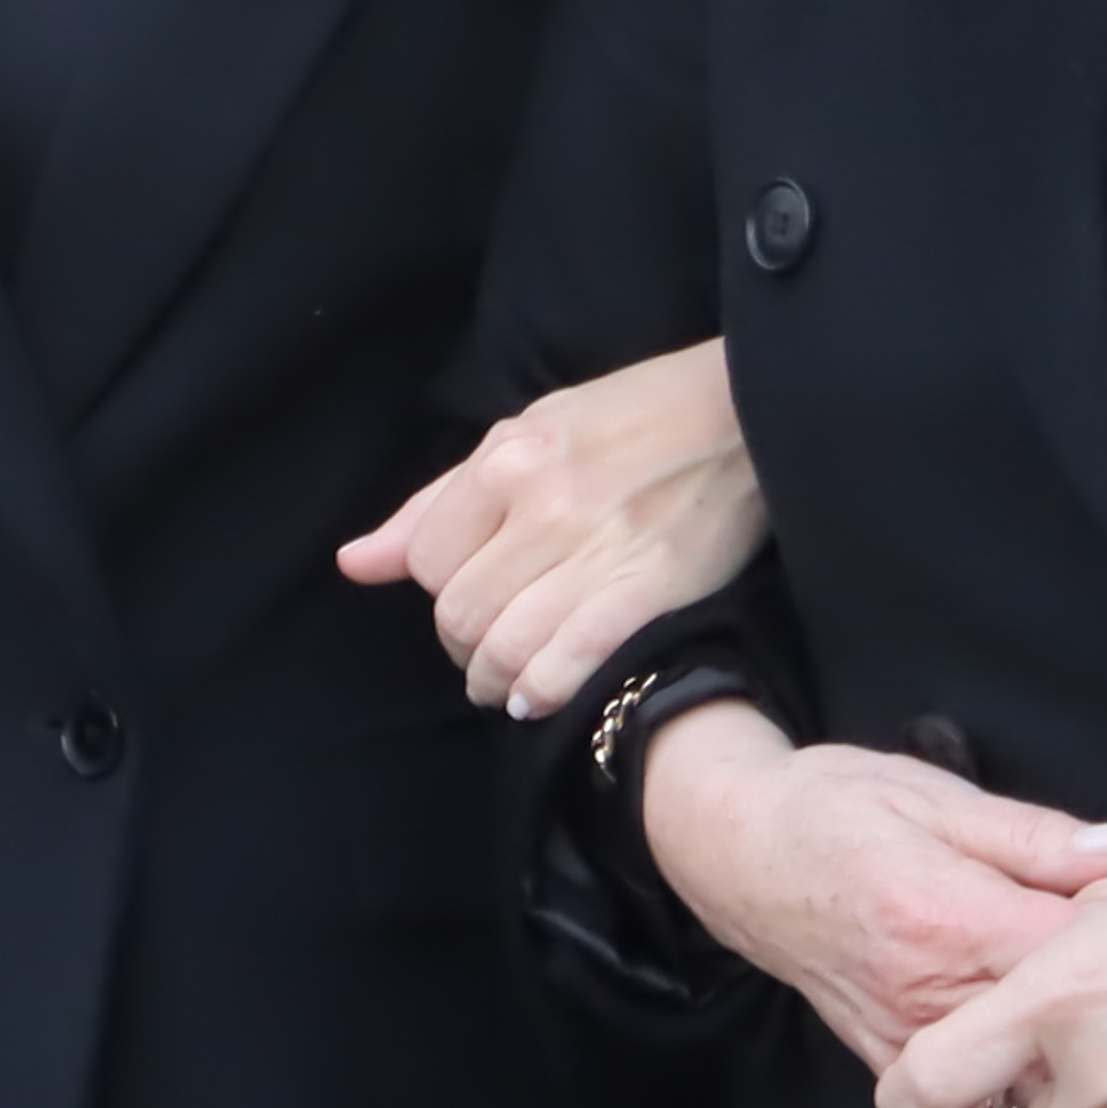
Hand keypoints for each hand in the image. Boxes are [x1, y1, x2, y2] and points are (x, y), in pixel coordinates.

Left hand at [344, 339, 769, 713]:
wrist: (750, 413)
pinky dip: (539, 693)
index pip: (426, 560)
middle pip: (459, 613)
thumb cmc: (637, 415)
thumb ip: (441, 500)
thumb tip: (356, 563)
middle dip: (462, 644)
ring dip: (494, 680)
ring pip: (502, 650)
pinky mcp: (647, 595)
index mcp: (510, 458)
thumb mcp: (531, 429)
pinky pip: (564, 667)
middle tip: (485, 645)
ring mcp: (597, 554)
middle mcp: (544, 508)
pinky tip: (538, 694)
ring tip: (506, 682)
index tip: (466, 593)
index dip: (437, 589)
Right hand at [634, 705, 1106, 1107]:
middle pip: (1053, 1046)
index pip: (1072, 958)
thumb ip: (1038, 836)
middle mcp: (930, 992)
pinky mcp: (890, 1060)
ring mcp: (909, 1036)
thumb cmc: (832, 809)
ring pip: (1015, 1107)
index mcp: (952, 915)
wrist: (736, 846)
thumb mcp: (938, 796)